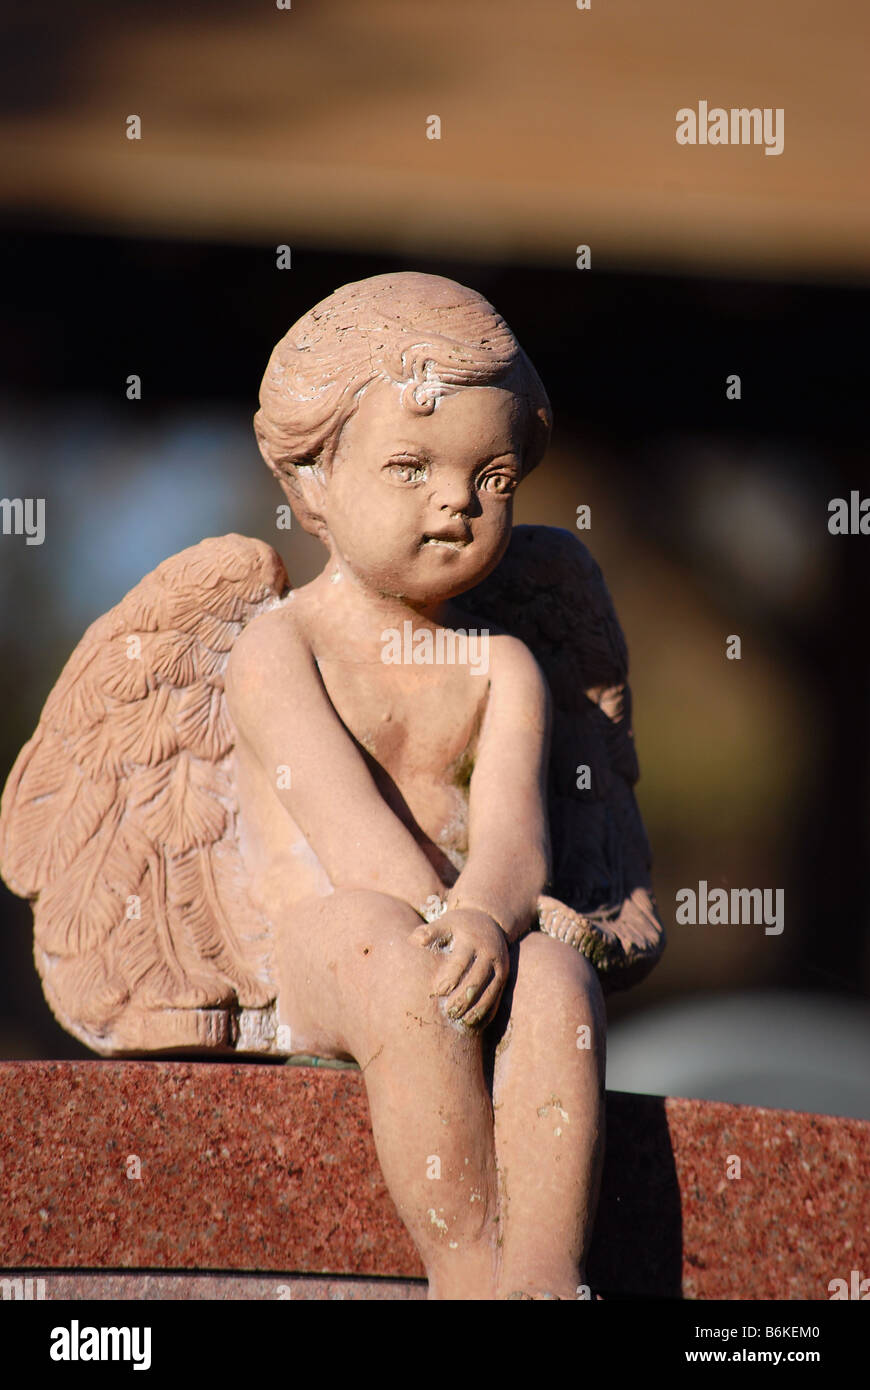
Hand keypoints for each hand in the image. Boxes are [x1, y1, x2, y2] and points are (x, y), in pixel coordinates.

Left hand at [410, 907, 508, 1029]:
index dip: (450, 978)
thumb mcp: (446, 923)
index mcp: (472, 941)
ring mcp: (499, 967)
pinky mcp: (504, 977)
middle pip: (477, 980)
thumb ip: (431, 932)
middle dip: (463, 998)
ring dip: (477, 1009)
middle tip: (449, 1012)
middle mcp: (488, 955)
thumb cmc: (460, 926)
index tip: (438, 991)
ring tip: (463, 1022)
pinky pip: (497, 998)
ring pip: (490, 992)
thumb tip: (415, 940)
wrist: (491, 923)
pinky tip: (476, 1024)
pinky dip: (488, 1012)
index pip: (461, 962)